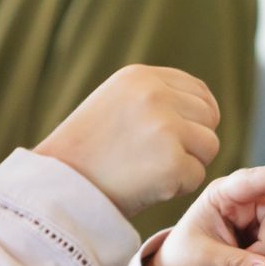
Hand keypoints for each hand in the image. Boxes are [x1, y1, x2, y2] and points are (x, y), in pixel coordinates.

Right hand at [36, 66, 220, 216]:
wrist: (55, 187)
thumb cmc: (84, 154)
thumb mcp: (114, 105)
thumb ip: (154, 98)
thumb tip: (206, 106)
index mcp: (139, 77)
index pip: (198, 91)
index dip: (197, 117)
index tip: (180, 138)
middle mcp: (155, 95)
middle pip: (208, 118)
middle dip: (192, 141)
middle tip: (159, 160)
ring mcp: (165, 128)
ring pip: (209, 146)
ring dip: (188, 164)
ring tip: (150, 172)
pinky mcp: (172, 163)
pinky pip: (197, 177)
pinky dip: (177, 188)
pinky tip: (147, 188)